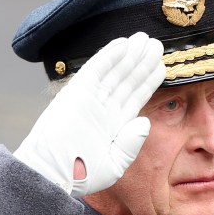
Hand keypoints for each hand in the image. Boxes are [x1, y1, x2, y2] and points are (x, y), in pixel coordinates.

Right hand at [13, 32, 165, 196]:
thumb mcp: (114, 164)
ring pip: (115, 72)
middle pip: (127, 81)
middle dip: (141, 63)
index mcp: (114, 126)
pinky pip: (96, 70)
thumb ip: (131, 144)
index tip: (161, 66)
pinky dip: (109, 56)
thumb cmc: (81, 175)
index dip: (148, 81)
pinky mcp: (76, 92)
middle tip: (157, 45)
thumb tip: (145, 121)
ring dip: (129, 55)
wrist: (53, 173)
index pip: (135, 97)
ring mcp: (90, 99)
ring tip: (145, 39)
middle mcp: (104, 109)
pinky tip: (123, 44)